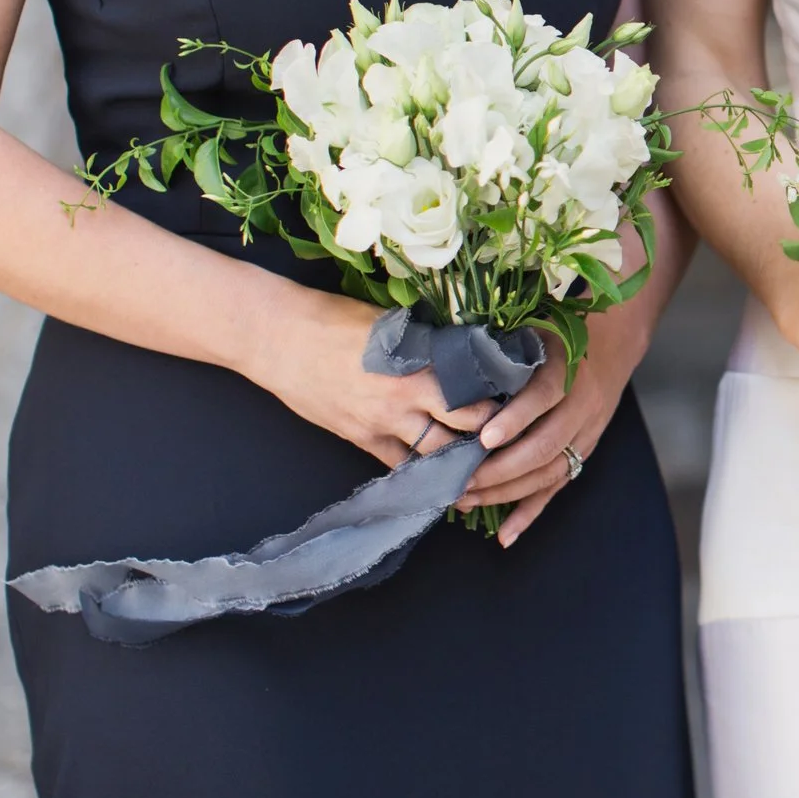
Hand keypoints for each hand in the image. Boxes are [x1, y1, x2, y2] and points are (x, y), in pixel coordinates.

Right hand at [244, 288, 499, 468]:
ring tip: (485, 466)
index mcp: (418, 365)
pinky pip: (398, 465)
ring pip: (434, 455)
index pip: (474, 393)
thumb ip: (428, 344)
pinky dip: (420, 472)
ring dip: (459, 462)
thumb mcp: (391, 324)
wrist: (277, 338)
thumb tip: (467, 352)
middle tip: (512, 442)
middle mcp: (404, 400)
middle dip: (489, 439)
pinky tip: (440, 478)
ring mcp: (380, 424)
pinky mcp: (359, 439)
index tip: (520, 404)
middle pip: (462, 430)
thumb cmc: (334, 319)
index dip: (501, 402)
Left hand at [456, 319, 639, 547]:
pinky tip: (506, 535)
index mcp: (568, 369)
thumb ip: (503, 345)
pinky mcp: (584, 451)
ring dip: (507, 492)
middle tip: (460, 480)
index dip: (516, 418)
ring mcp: (586, 433)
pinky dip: (531, 513)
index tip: (484, 437)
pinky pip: (557, 487)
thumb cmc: (558, 331)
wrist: (613, 342)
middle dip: (500, 469)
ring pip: (548, 472)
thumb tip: (452, 358)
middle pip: (544, 445)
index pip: (543, 397)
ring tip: (465, 500)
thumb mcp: (534, 328)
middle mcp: (582, 405)